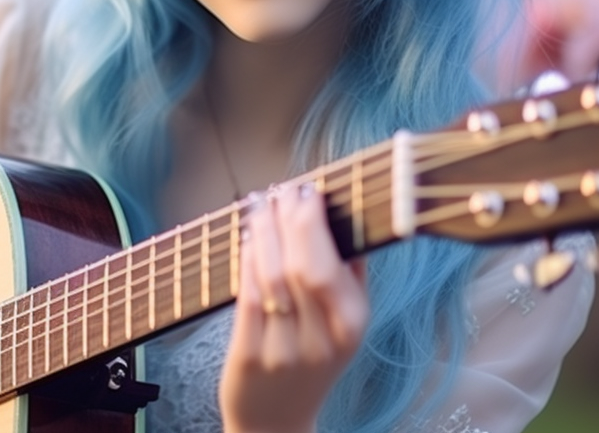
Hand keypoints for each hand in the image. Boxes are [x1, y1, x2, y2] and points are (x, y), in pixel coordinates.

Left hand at [219, 186, 367, 432]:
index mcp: (352, 325)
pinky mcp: (250, 356)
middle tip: (279, 191)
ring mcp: (285, 350)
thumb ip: (349, 279)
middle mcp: (322, 339)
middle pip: (303, 265)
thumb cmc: (312, 363)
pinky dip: (246, 260)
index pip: (333, 263)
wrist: (278, 424)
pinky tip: (246, 238)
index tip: (306, 189)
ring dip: (263, 232)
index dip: (315, 221)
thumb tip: (344, 218)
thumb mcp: (345, 327)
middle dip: (289, 219)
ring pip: (272, 276)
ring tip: (259, 206)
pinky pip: (247, 297)